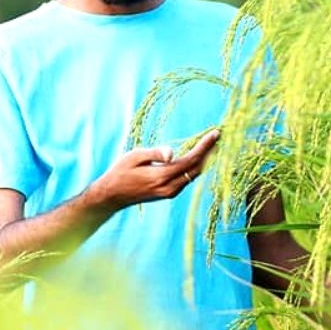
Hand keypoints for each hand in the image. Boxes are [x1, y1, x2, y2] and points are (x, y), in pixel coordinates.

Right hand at [90, 129, 219, 211]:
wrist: (112, 196)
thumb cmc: (120, 172)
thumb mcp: (134, 156)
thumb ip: (155, 153)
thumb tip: (172, 152)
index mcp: (161, 177)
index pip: (190, 160)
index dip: (205, 146)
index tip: (215, 133)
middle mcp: (170, 187)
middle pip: (197, 168)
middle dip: (210, 152)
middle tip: (218, 136)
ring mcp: (170, 192)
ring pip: (194, 174)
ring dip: (205, 159)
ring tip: (213, 144)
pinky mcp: (169, 193)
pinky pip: (188, 178)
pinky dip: (196, 166)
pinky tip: (200, 156)